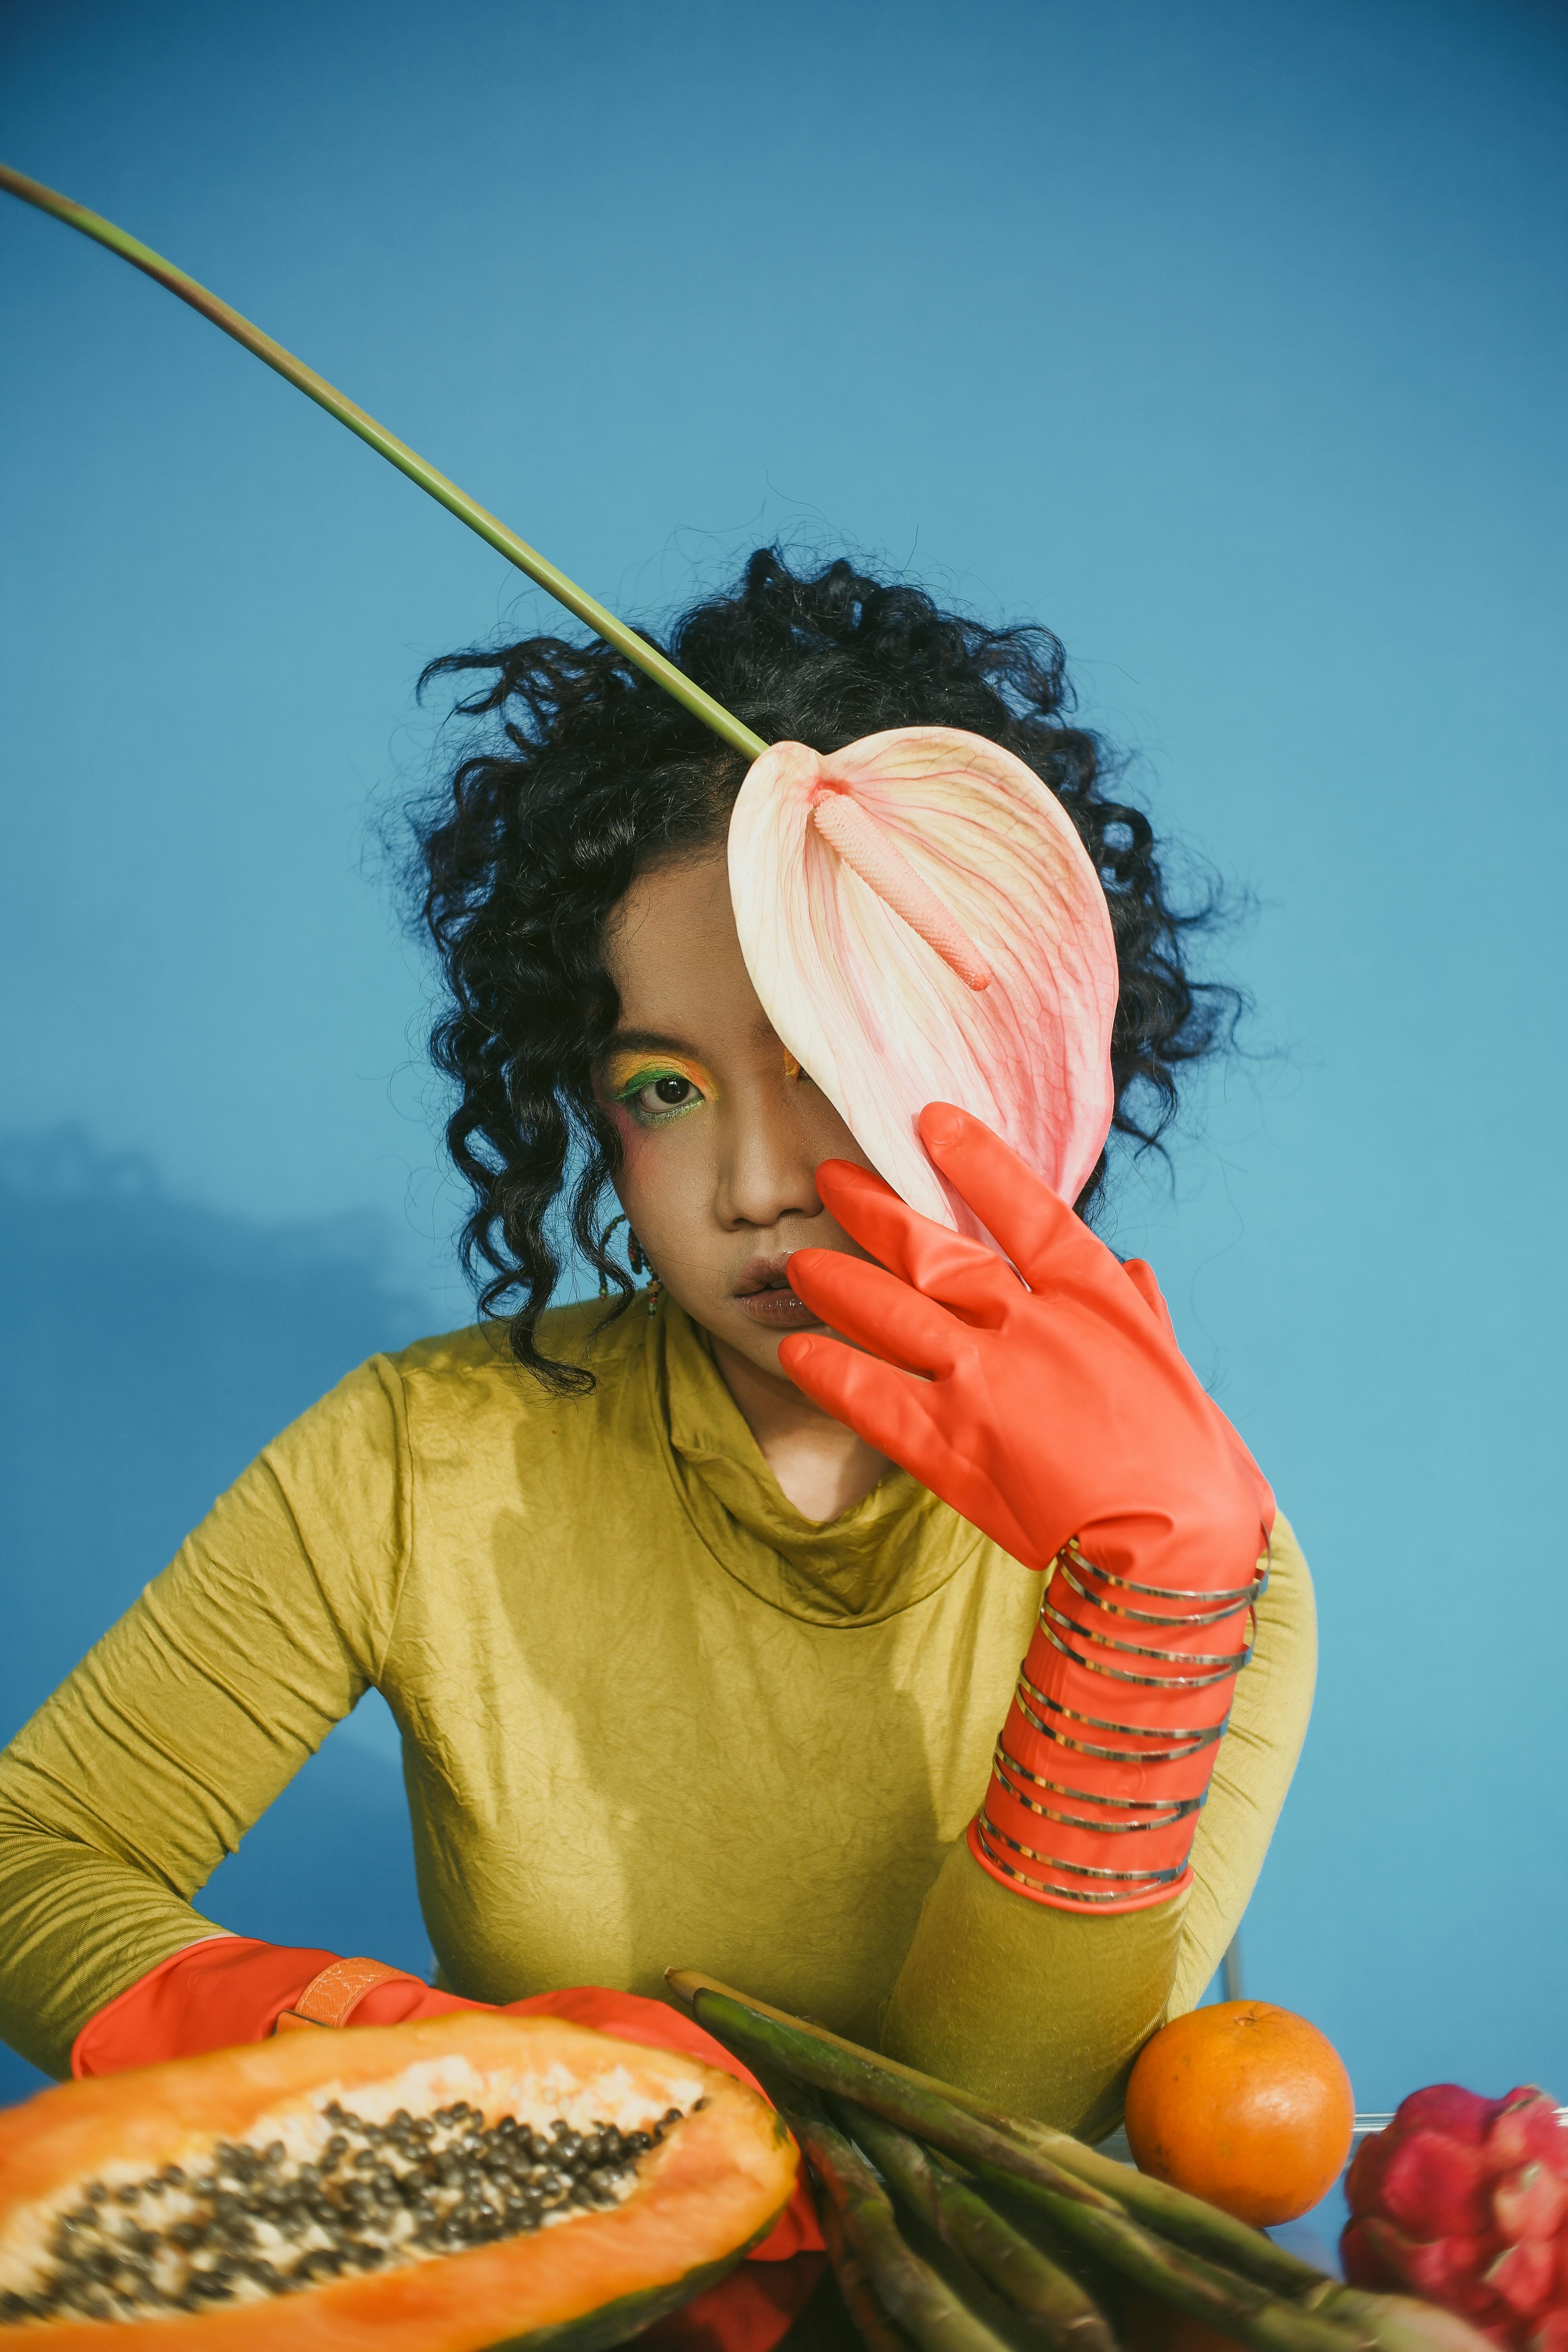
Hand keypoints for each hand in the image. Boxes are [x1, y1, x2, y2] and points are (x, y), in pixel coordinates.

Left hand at [781, 1102, 1270, 1584]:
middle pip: (937, 1253)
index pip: (1025, 1208)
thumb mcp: (1175, 1370)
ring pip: (891, 1314)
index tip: (931, 1122)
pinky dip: (830, 1372)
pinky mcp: (951, 1446)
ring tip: (800, 1263)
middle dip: (877, 1211)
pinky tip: (796, 1351)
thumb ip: (1143, 1314)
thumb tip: (1136, 1271)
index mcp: (1094, 1300)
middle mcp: (1030, 1327)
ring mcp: (984, 1384)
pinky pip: (871, 1397)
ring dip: (839, 1284)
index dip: (976, 1161)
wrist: (1172, 1552)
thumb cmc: (1190, 1466)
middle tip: (830, 1178)